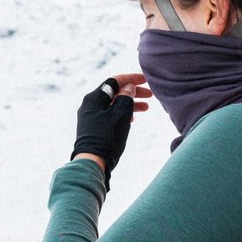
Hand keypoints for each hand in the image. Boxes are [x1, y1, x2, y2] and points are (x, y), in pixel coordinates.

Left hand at [71, 74, 150, 189]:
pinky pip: (110, 114)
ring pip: (114, 104)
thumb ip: (126, 97)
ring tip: (146, 108)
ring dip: (130, 104)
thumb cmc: (107, 138)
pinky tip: (133, 117)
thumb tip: (128, 87)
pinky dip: (122, 113)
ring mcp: (91, 117)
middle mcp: (90, 105)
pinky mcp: (93, 128)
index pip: (114, 81)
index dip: (131, 79)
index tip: (146, 80)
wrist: (92, 162)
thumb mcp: (121, 115)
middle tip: (151, 95)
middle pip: (115, 92)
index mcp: (94, 98)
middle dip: (133, 92)